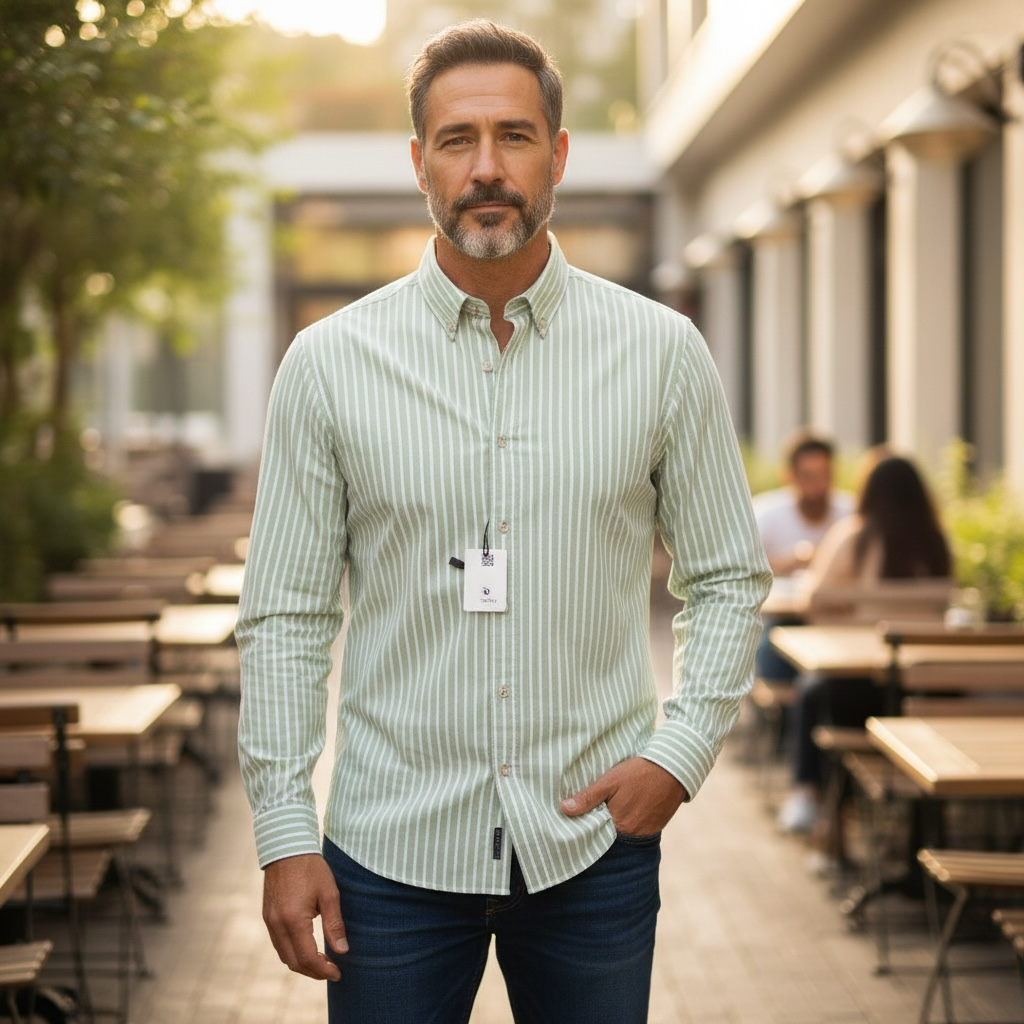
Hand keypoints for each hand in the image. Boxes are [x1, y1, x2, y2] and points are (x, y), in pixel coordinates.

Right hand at [262, 853, 347, 980]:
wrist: (287, 847)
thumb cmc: (311, 868)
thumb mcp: (329, 893)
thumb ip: (334, 924)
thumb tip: (342, 951)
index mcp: (293, 920)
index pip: (307, 958)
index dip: (323, 970)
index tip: (338, 973)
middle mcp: (277, 925)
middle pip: (293, 962)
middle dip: (313, 971)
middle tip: (332, 970)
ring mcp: (269, 921)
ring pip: (284, 955)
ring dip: (302, 963)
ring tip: (322, 962)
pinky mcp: (267, 916)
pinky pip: (278, 943)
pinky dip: (292, 952)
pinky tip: (307, 947)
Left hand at [560, 757, 686, 835]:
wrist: (673, 769)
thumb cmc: (638, 773)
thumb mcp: (609, 781)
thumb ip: (588, 797)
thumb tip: (564, 809)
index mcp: (618, 825)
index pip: (595, 838)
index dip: (585, 832)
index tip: (573, 828)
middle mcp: (632, 835)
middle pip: (609, 839)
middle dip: (598, 832)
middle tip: (585, 822)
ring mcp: (646, 833)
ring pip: (622, 836)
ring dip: (613, 830)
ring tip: (603, 818)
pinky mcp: (655, 828)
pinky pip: (636, 832)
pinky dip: (627, 826)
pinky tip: (621, 814)